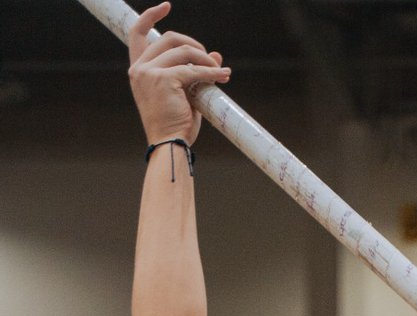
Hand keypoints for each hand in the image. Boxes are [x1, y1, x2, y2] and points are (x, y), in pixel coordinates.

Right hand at [128, 3, 230, 145]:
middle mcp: (139, 68)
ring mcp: (149, 73)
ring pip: (184, 51)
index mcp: (138, 69)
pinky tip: (223, 76)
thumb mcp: (185, 93)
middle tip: (212, 61)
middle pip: (170, 38)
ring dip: (207, 61)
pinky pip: (194, 70)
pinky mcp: (164, 79)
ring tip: (220, 73)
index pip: (137, 32)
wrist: (170, 145)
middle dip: (195, 46)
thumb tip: (216, 55)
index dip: (151, 16)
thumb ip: (195, 72)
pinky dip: (211, 72)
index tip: (166, 5)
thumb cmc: (175, 124)